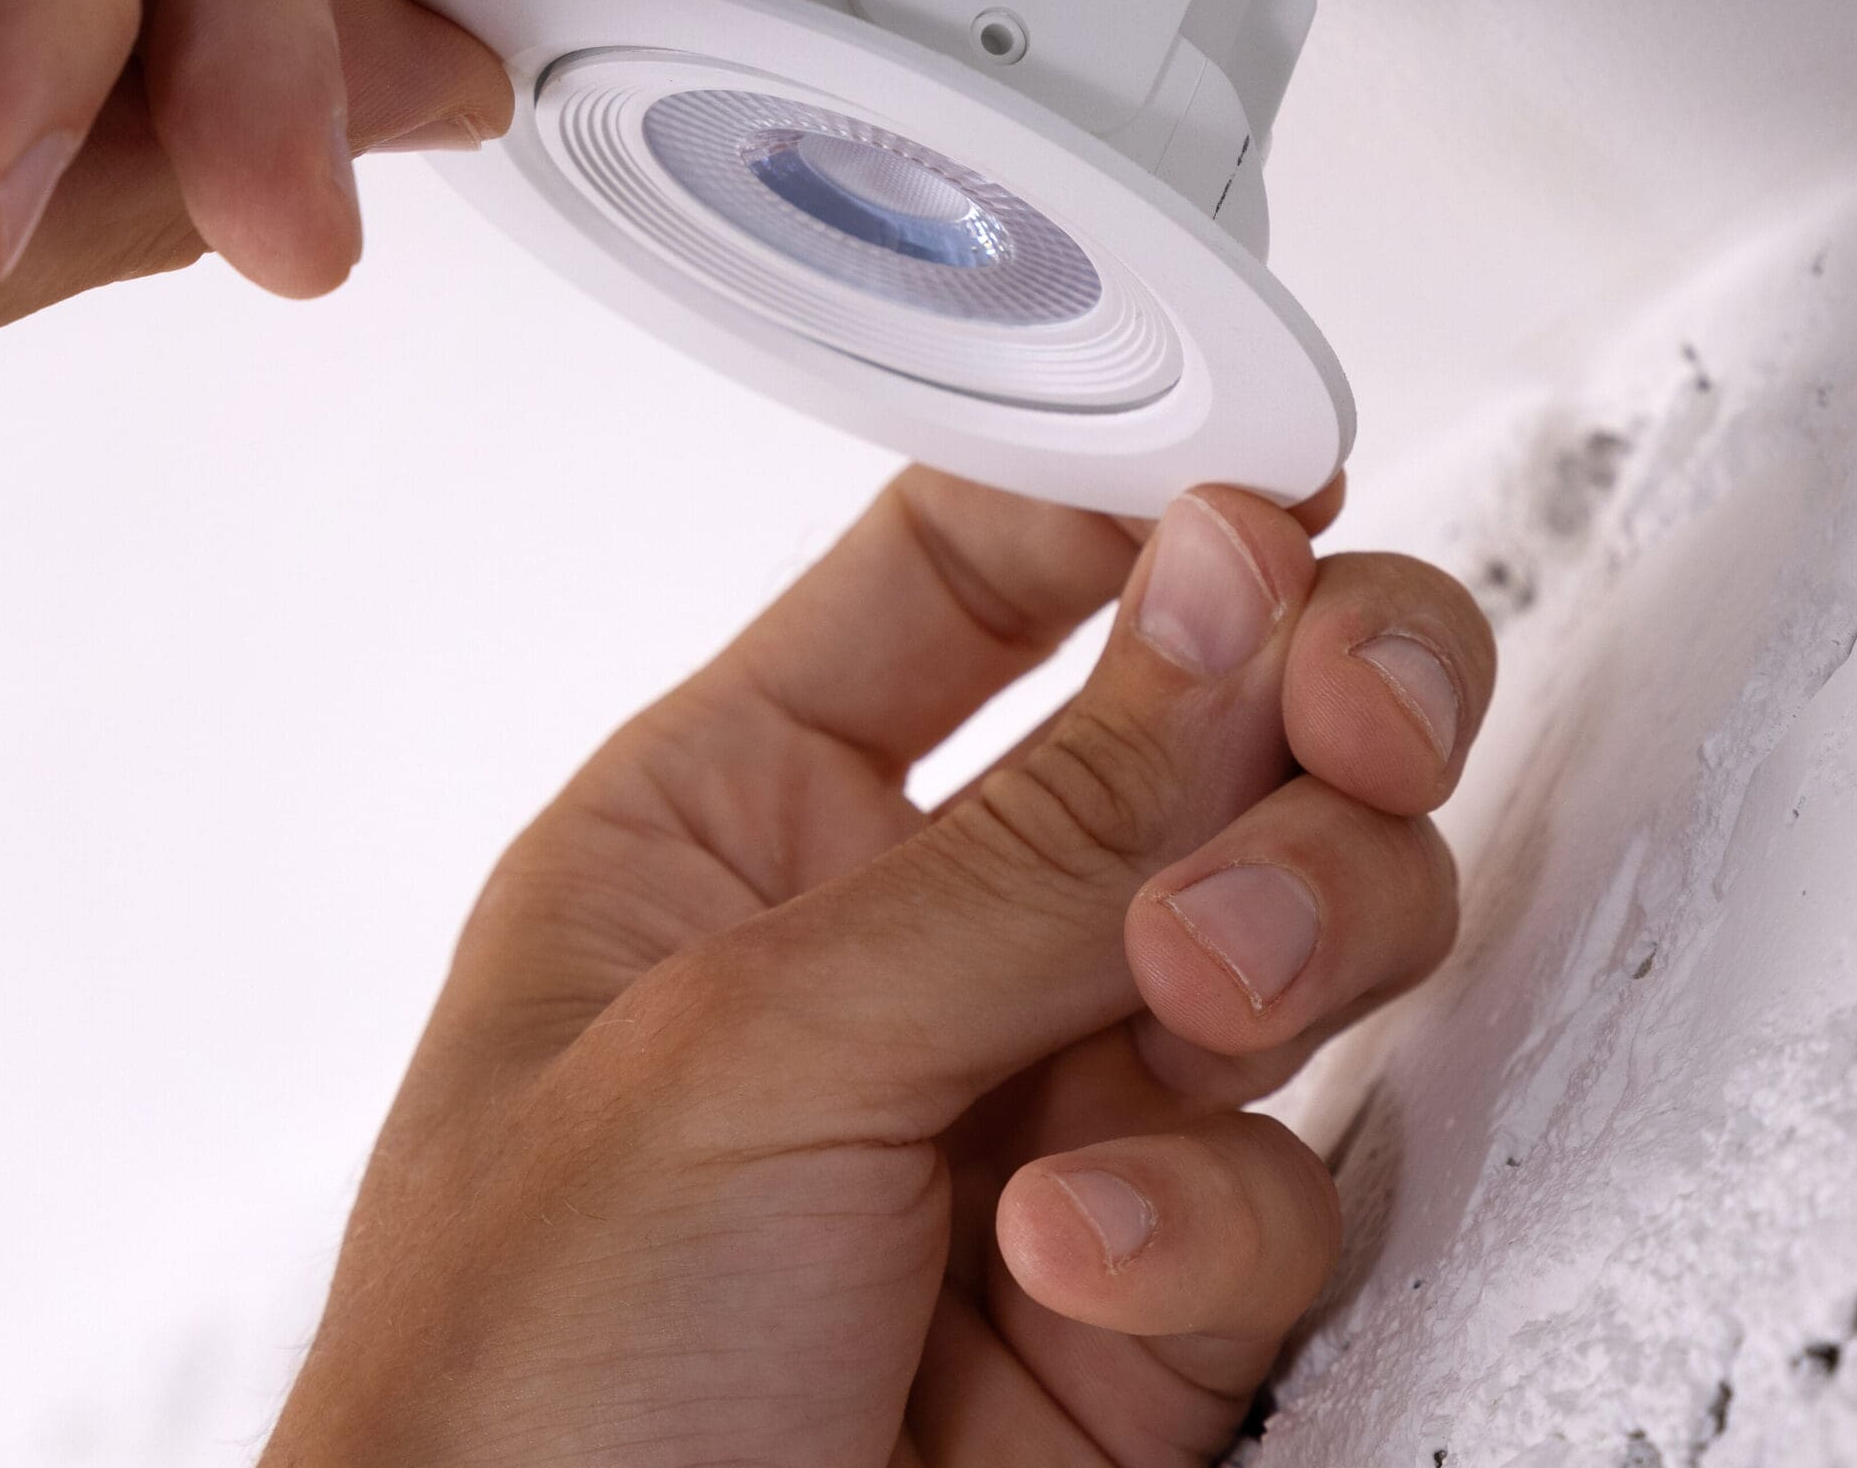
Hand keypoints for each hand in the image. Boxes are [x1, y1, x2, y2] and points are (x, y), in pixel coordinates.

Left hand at [265, 472, 1493, 1465]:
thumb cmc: (504, 1421)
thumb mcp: (742, 1054)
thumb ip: (1026, 833)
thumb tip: (1223, 578)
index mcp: (744, 816)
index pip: (974, 567)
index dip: (1137, 507)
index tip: (1280, 481)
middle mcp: (907, 940)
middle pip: (1191, 726)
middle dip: (1302, 705)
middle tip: (1352, 713)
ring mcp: (1040, 1113)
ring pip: (1292, 925)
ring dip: (1289, 926)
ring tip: (1195, 996)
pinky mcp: (1146, 1300)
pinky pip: (1281, 1184)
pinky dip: (1215, 1220)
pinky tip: (1077, 1272)